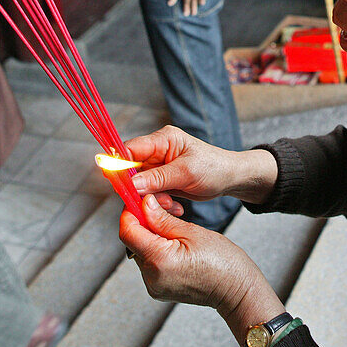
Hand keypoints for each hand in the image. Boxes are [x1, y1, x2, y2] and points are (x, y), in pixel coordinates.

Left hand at [121, 195, 284, 342]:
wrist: (236, 290)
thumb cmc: (223, 261)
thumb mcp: (193, 232)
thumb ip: (162, 219)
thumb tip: (144, 203)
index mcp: (159, 260)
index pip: (127, 231)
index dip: (131, 211)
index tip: (142, 199)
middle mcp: (151, 277)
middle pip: (133, 241)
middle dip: (144, 221)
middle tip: (166, 209)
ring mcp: (154, 286)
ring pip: (141, 251)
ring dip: (151, 236)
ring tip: (175, 229)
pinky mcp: (158, 289)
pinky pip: (150, 264)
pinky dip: (157, 250)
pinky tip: (176, 245)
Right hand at [128, 126, 277, 204]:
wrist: (230, 179)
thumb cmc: (214, 168)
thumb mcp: (187, 172)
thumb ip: (157, 178)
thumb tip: (131, 183)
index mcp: (163, 139)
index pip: (130, 149)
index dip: (119, 165)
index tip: (116, 183)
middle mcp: (158, 151)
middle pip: (132, 170)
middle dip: (140, 189)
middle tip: (154, 201)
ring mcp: (159, 167)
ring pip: (140, 186)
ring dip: (152, 199)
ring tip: (171, 204)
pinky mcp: (163, 181)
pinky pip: (151, 194)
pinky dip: (160, 203)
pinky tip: (176, 207)